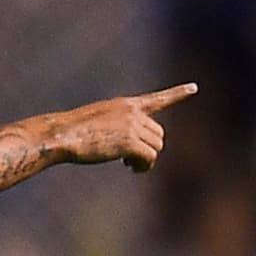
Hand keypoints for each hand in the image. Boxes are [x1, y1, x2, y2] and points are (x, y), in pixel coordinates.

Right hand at [58, 82, 197, 171]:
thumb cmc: (71, 133)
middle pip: (158, 133)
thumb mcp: (97, 123)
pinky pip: (149, 158)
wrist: (61, 135)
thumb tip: (132, 149)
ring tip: (128, 164)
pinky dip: (143, 166)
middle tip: (130, 160)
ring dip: (146, 159)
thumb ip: (119, 128)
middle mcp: (132, 112)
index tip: (194, 88)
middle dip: (149, 148)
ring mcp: (132, 126)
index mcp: (124, 105)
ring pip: (156, 147)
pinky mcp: (130, 142)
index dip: (177, 94)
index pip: (156, 99)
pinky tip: (129, 168)